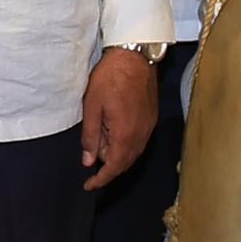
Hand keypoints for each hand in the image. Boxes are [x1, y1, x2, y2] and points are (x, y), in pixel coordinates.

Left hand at [81, 47, 159, 185]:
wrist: (135, 56)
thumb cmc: (111, 77)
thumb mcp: (92, 106)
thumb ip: (90, 136)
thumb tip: (88, 160)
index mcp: (125, 135)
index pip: (113, 167)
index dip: (100, 180)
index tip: (89, 186)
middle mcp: (140, 135)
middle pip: (124, 163)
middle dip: (107, 166)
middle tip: (91, 160)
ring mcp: (149, 127)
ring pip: (132, 153)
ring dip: (117, 155)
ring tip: (100, 143)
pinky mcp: (152, 118)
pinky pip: (139, 141)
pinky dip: (126, 145)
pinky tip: (115, 133)